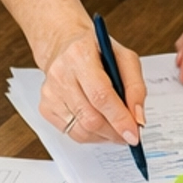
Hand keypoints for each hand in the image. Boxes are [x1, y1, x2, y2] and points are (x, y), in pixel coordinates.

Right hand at [40, 26, 146, 148]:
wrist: (65, 47)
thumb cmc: (96, 52)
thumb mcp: (124, 58)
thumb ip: (136, 87)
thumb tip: (138, 118)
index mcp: (80, 55)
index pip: (101, 95)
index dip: (119, 118)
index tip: (134, 134)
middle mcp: (61, 74)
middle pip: (90, 117)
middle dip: (114, 132)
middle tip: (129, 134)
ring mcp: (50, 92)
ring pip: (81, 130)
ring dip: (104, 136)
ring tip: (116, 129)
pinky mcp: (45, 107)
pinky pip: (71, 133)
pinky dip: (90, 135)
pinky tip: (99, 125)